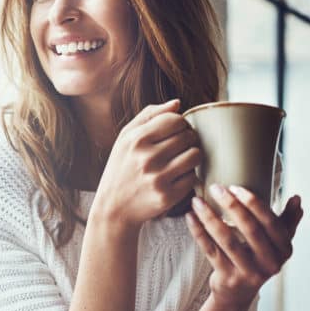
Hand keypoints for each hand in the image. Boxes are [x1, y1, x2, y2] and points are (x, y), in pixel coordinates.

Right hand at [94, 98, 201, 228]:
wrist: (113, 207)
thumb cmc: (121, 168)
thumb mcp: (125, 139)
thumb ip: (149, 116)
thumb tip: (177, 103)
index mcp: (136, 140)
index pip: (175, 120)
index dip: (180, 124)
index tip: (175, 131)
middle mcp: (147, 158)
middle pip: (188, 136)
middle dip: (187, 139)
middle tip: (178, 147)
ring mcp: (158, 178)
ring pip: (195, 155)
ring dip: (192, 156)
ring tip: (180, 160)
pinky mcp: (167, 196)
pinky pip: (193, 177)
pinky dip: (188, 176)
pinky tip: (176, 177)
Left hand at [186, 184, 303, 307]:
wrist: (238, 292)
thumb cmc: (257, 259)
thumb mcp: (277, 243)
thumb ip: (287, 221)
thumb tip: (297, 198)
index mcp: (283, 250)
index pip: (271, 223)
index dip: (254, 203)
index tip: (236, 187)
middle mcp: (269, 263)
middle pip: (250, 230)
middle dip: (231, 206)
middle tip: (216, 188)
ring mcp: (248, 272)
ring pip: (227, 240)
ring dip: (210, 217)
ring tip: (197, 201)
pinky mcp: (227, 277)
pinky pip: (210, 250)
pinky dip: (198, 232)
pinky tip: (190, 217)